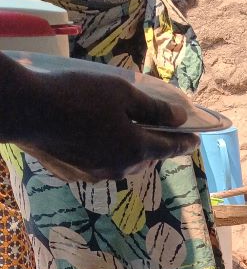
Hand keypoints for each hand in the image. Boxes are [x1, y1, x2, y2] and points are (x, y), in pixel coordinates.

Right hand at [6, 58, 198, 179]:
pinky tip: (97, 140)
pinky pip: (99, 165)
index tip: (196, 139)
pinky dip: (105, 154)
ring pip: (123, 164)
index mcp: (136, 149)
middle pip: (146, 158)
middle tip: (159, 132)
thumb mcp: (121, 94)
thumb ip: (153, 109)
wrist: (29, 111)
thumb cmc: (78, 96)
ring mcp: (96, 174)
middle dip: (156, 146)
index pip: (170, 148)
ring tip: (128, 135)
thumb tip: (180, 119)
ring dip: (130, 152)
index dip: (185, 142)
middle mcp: (120, 169)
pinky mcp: (75, 174)